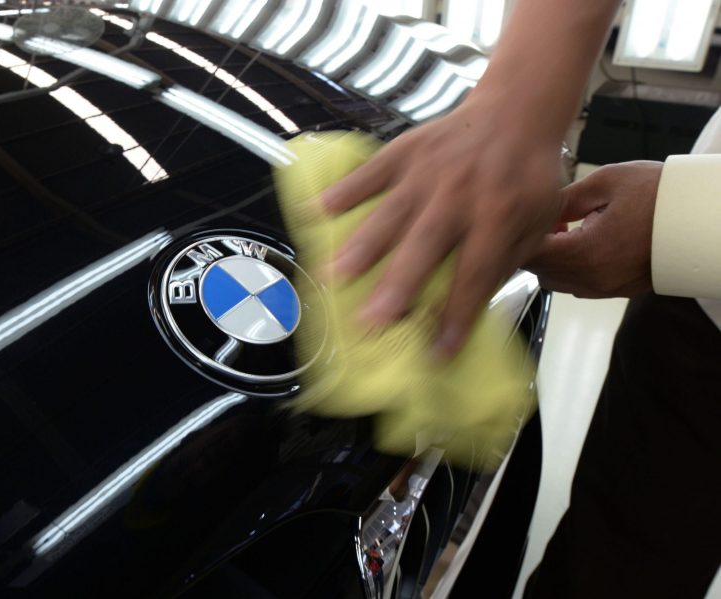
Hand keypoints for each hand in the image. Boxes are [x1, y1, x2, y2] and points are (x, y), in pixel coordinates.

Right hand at [319, 97, 562, 358]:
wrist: (516, 112)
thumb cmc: (525, 177)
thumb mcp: (534, 223)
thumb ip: (504, 264)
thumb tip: (466, 310)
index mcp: (500, 215)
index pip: (474, 274)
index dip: (456, 315)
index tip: (436, 353)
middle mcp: (460, 194)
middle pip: (425, 245)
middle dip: (397, 285)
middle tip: (371, 321)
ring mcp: (428, 171)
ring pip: (390, 212)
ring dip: (361, 246)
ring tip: (333, 276)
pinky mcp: (405, 150)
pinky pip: (370, 172)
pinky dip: (343, 191)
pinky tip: (315, 212)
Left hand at [525, 161, 661, 297]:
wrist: (702, 217)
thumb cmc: (659, 195)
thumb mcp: (606, 183)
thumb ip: (564, 200)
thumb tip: (539, 212)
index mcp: (587, 252)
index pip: (532, 256)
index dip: (525, 237)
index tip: (533, 219)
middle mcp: (594, 278)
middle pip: (541, 272)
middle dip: (537, 249)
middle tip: (552, 222)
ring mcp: (607, 289)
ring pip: (557, 282)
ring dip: (553, 261)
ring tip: (570, 232)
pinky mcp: (618, 291)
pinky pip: (579, 286)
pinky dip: (572, 269)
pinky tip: (586, 243)